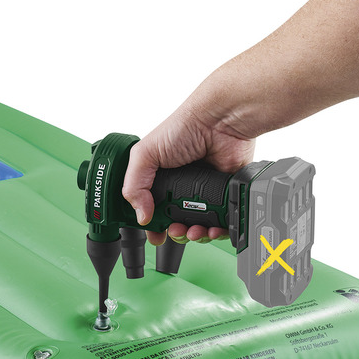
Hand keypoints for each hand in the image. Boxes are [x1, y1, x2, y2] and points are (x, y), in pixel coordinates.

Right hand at [121, 108, 255, 245]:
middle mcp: (180, 187)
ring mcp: (203, 192)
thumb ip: (134, 185)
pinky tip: (212, 228)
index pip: (150, 209)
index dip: (150, 224)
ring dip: (195, 235)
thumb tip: (140, 215)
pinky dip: (217, 230)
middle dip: (174, 232)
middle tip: (174, 230)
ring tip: (194, 231)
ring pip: (198, 226)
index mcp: (160, 178)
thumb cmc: (184, 127)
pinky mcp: (224, 195)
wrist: (220, 123)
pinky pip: (222, 222)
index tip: (152, 232)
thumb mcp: (145, 154)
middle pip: (175, 222)